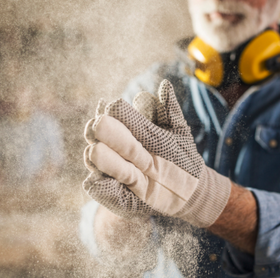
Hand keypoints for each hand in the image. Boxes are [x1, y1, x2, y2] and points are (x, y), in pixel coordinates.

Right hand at [84, 80, 230, 226]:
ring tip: (98, 152)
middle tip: (100, 127)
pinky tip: (106, 182)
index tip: (112, 108)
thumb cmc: (181, 156)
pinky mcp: (108, 191)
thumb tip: (164, 85)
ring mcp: (108, 168)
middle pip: (94, 132)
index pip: (110, 113)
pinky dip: (99, 185)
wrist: (187, 189)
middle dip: (98, 130)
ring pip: (92, 157)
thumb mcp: (179, 132)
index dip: (109, 110)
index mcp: (126, 126)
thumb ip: (169, 110)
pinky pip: (97, 187)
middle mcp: (113, 145)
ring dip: (96, 156)